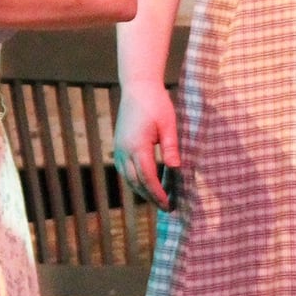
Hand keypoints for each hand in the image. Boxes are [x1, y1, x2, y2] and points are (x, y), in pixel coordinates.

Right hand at [113, 83, 179, 211]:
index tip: (169, 205)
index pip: (147, 178)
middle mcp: (124, 149)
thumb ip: (171, 148)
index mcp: (137, 145)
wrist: (137, 87)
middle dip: (150, 197)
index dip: (157, 193)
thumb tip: (176, 170)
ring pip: (128, 177)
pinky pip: (124, 169)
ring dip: (141, 190)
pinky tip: (146, 183)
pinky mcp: (119, 144)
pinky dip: (135, 180)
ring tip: (157, 199)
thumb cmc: (156, 103)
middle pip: (135, 182)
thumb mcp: (169, 125)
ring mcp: (119, 147)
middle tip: (166, 208)